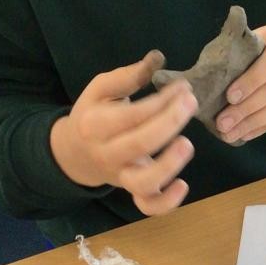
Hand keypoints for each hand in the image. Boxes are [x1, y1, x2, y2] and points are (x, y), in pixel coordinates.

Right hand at [50, 51, 198, 216]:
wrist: (74, 153)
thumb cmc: (94, 116)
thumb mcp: (101, 90)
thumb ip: (127, 76)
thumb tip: (157, 58)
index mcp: (96, 124)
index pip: (132, 114)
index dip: (161, 100)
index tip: (183, 87)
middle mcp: (108, 153)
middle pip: (140, 143)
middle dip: (170, 122)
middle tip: (191, 102)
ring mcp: (122, 177)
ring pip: (144, 183)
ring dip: (169, 165)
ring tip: (187, 144)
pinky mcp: (134, 191)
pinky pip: (148, 206)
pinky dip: (166, 203)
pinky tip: (183, 185)